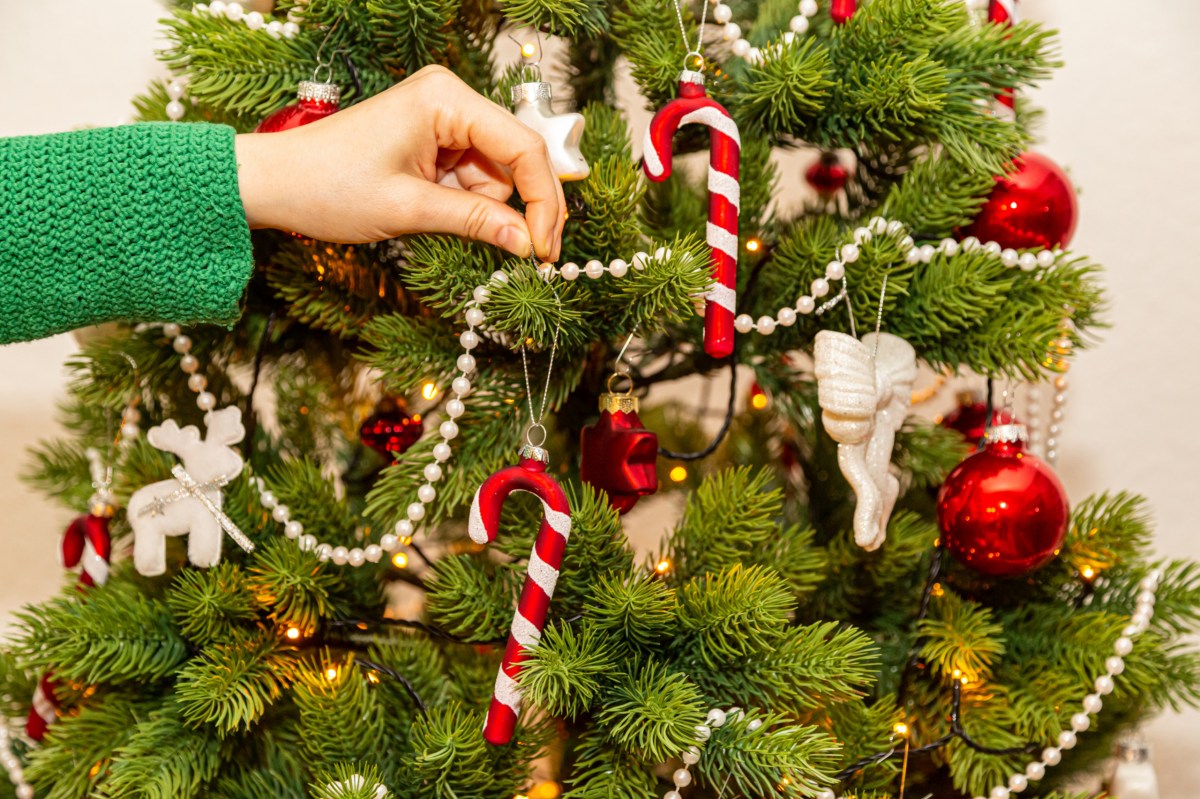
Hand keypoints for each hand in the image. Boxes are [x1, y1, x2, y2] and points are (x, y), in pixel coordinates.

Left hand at [234, 65, 564, 259]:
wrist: (274, 183)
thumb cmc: (328, 187)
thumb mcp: (408, 210)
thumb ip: (475, 223)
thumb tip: (529, 244)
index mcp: (445, 99)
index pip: (523, 147)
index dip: (543, 201)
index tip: (546, 249)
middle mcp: (449, 98)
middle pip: (516, 158)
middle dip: (519, 207)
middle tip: (531, 255)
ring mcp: (442, 118)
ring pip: (496, 174)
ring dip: (481, 207)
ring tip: (431, 217)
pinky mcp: (433, 139)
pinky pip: (472, 177)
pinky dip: (465, 203)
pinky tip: (432, 210)